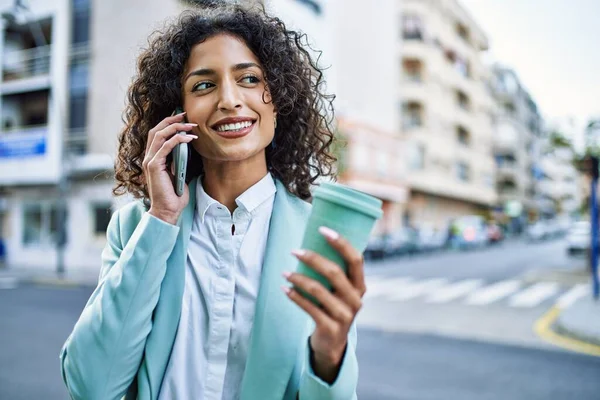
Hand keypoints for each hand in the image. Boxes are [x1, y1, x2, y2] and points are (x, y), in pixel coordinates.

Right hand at [142, 111, 197, 224]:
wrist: (168, 210)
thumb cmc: (174, 195)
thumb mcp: (179, 173)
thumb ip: (179, 160)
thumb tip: (188, 148)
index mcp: (153, 158)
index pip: (157, 134)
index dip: (168, 123)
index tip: (182, 118)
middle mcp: (149, 157)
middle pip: (156, 130)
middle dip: (171, 120)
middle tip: (185, 115)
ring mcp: (150, 161)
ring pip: (159, 135)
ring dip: (176, 127)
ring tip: (191, 125)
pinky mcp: (154, 166)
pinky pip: (166, 147)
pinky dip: (178, 139)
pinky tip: (189, 138)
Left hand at [282, 226, 365, 382]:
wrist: (332, 344)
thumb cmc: (333, 308)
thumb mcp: (341, 292)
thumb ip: (335, 273)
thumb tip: (312, 243)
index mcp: (360, 286)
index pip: (355, 259)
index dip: (341, 243)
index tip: (323, 229)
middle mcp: (356, 300)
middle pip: (334, 272)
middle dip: (312, 259)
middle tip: (294, 251)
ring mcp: (344, 315)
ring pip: (318, 290)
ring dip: (298, 278)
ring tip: (284, 273)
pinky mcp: (330, 328)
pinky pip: (309, 307)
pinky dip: (295, 296)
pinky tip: (284, 289)